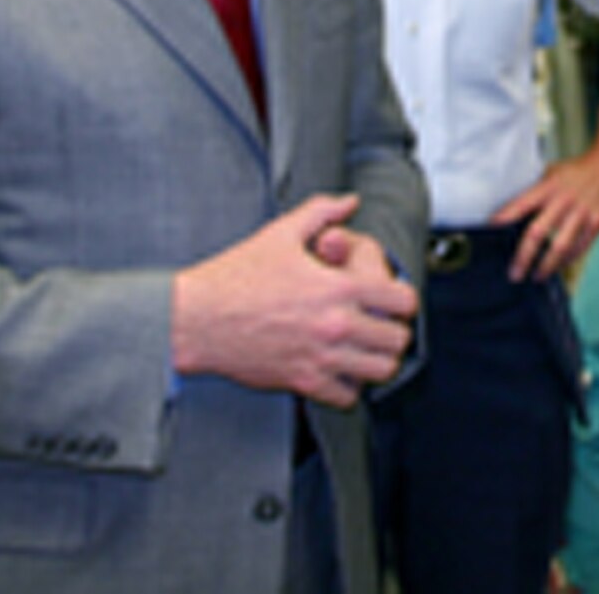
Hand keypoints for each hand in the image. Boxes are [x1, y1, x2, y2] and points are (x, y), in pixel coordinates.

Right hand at [172, 193, 418, 406]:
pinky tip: (338, 368)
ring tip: (364, 348)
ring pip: (380, 371)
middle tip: (379, 324)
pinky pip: (348, 396)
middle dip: (393, 330)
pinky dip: (349, 385)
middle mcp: (336, 325)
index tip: (389, 299)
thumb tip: (349, 201)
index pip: (403, 301)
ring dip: (377, 359)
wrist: (195, 318)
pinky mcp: (302, 382)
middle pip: (398, 340)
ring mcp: (321, 357)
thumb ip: (321, 212)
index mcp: (338, 287)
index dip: (401, 298)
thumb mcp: (281, 233)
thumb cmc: (234, 277)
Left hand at [491, 147, 598, 280]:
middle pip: (537, 233)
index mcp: (548, 188)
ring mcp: (581, 214)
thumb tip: (517, 208)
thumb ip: (538, 191)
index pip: (520, 205)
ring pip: (560, 246)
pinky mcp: (597, 222)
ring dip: (546, 266)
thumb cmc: (581, 169)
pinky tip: (560, 267)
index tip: (490, 234)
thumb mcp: (554, 172)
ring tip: (536, 277)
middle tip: (514, 273)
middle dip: (523, 257)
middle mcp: (562, 201)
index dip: (503, 220)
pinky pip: (580, 247)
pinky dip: (568, 260)